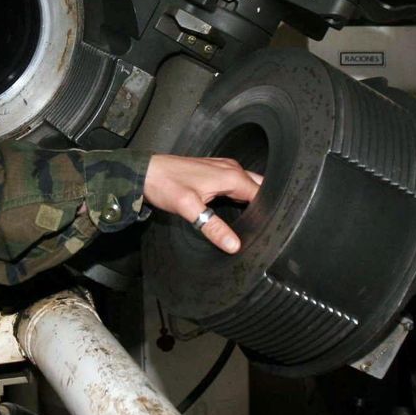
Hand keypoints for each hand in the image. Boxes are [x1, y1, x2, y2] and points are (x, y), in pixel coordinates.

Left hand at [143, 154, 261, 253]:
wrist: (145, 172)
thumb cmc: (165, 185)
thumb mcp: (189, 209)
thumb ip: (213, 227)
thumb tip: (234, 245)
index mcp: (231, 175)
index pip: (262, 194)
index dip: (268, 211)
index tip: (270, 228)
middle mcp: (231, 169)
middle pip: (259, 187)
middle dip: (265, 204)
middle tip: (265, 226)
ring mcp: (222, 169)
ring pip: (248, 185)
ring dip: (254, 201)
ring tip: (256, 222)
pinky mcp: (214, 173)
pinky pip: (236, 185)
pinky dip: (241, 196)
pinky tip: (238, 210)